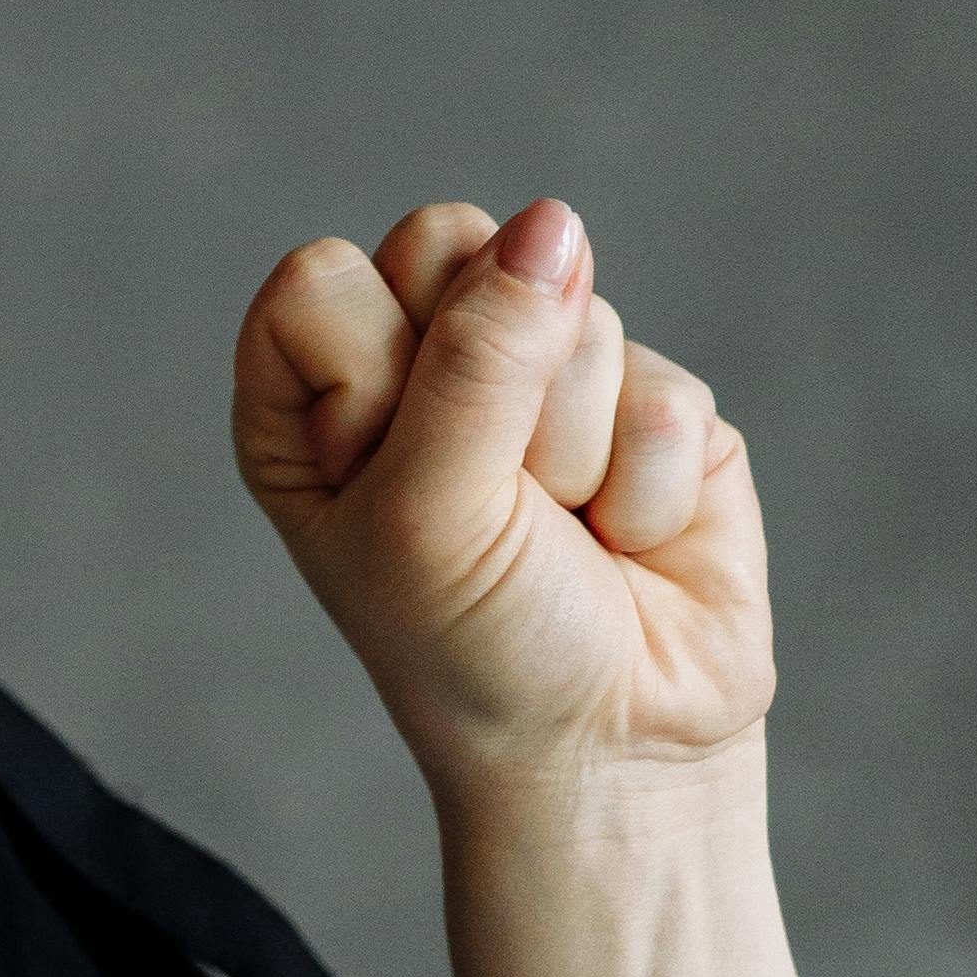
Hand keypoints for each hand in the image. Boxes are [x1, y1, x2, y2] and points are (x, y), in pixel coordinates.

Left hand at [232, 196, 770, 804]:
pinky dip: (648, 484)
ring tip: (565, 534)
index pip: (326, 275)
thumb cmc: (475, 650)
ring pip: (572, 309)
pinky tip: (632, 541)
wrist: (613, 752)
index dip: (375, 372)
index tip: (391, 475)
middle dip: (488, 379)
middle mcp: (418, 365)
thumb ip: (474, 359)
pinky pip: (665, 385)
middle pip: (453, 245)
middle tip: (491, 495)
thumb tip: (555, 224)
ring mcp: (539, 376)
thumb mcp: (429, 510)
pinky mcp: (651, 408)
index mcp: (311, 392)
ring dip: (573, 449)